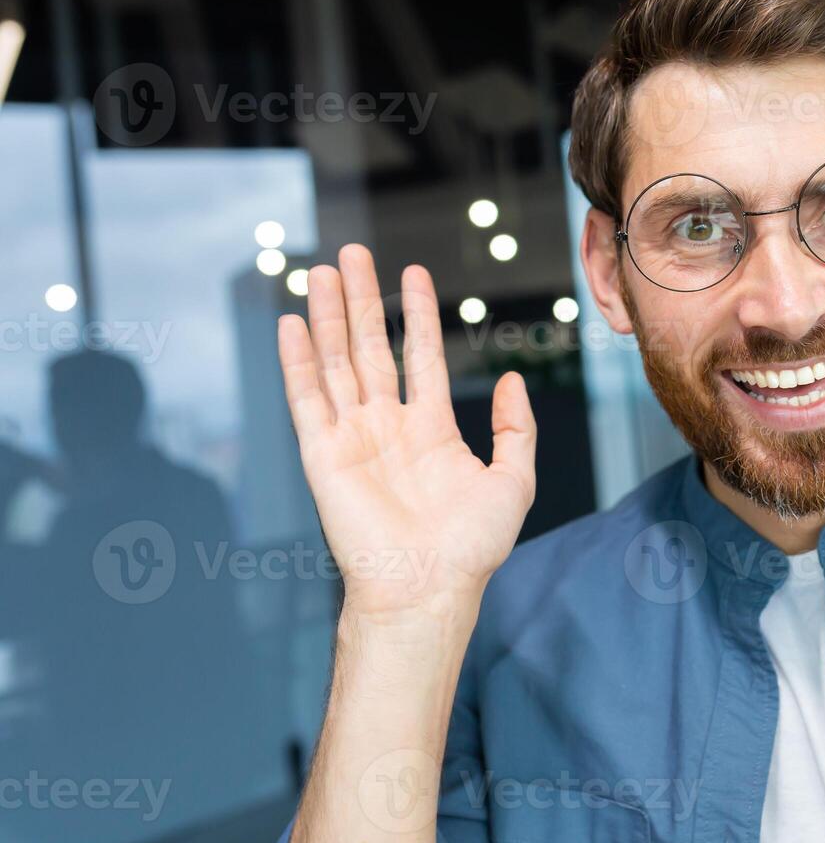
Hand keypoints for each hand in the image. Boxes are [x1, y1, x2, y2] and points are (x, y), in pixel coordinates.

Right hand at [277, 244, 535, 620]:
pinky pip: (307, 399)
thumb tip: (511, 380)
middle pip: (369, 349)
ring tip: (322, 271)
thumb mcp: (513, 479)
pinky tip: (293, 323)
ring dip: (327, 317)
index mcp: (429, 430)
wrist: (428, 587)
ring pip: (336, 363)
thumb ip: (514, 428)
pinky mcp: (322, 454)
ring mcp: (352, 438)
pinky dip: (297, 361)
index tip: (413, 273)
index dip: (416, 314)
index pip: (419, 356)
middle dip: (361, 301)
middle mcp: (386, 428)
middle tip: (353, 255)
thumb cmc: (471, 547)